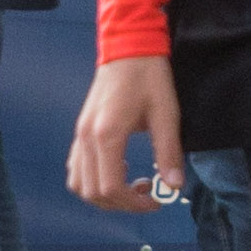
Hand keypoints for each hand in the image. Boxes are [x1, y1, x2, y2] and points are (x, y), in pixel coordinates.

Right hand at [67, 55, 185, 212]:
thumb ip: (168, 152)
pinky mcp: (81, 130)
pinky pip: (76, 167)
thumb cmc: (148, 77)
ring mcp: (80, 134)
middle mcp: (87, 138)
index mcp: (107, 135)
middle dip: (121, 203)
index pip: (111, 188)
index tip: (156, 200)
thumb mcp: (166, 114)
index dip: (134, 204)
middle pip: (92, 192)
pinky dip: (93, 179)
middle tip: (147, 195)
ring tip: (131, 184)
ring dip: (104, 195)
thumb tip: (174, 185)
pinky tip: (117, 168)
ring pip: (79, 184)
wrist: (128, 47)